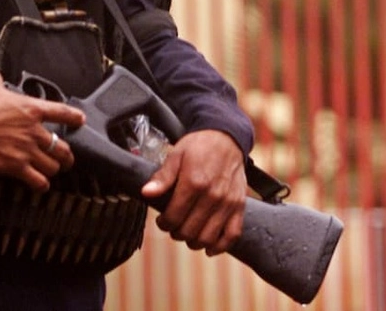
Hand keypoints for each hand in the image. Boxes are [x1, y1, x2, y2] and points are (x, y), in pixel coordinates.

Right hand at [0, 69, 84, 191]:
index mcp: (31, 108)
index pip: (62, 112)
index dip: (74, 117)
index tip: (80, 121)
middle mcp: (34, 131)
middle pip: (63, 147)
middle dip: (66, 155)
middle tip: (66, 158)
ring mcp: (26, 150)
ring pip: (53, 166)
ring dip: (54, 169)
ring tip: (53, 170)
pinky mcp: (15, 167)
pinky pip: (37, 180)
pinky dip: (41, 184)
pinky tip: (41, 185)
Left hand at [140, 129, 246, 255]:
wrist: (227, 138)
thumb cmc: (199, 146)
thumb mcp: (176, 155)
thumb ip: (162, 177)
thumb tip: (146, 193)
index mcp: (194, 182)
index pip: (174, 217)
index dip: (164, 223)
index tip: (162, 220)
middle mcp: (213, 195)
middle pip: (189, 231)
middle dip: (176, 233)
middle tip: (174, 227)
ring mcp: (228, 202)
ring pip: (208, 238)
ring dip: (194, 242)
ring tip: (188, 234)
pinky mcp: (239, 206)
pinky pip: (232, 235)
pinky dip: (220, 246)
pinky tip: (209, 247)